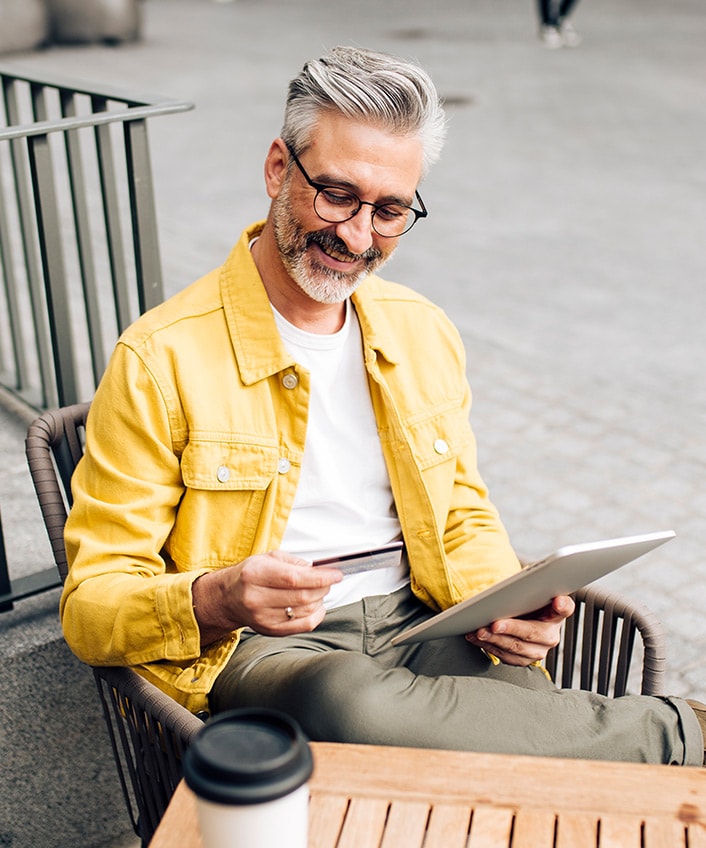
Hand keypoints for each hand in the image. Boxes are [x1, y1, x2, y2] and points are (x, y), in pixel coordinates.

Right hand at [192, 550, 342, 645]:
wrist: (229, 598)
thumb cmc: (251, 575)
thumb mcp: (268, 558)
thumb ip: (295, 563)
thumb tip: (320, 571)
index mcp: (255, 574)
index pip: (294, 579)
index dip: (319, 577)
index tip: (336, 574)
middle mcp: (256, 598)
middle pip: (302, 597)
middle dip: (323, 587)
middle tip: (329, 580)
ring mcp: (263, 618)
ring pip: (305, 611)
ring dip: (320, 600)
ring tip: (318, 590)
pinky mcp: (270, 630)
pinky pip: (303, 626)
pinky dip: (316, 615)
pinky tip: (316, 605)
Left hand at [464, 594, 574, 665]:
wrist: (521, 618)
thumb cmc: (524, 602)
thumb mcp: (527, 592)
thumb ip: (526, 588)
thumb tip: (512, 586)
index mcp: (557, 613)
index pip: (565, 607)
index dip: (562, 605)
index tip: (557, 600)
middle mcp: (551, 635)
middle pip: (533, 633)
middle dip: (511, 629)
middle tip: (495, 624)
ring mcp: (538, 650)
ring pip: (516, 648)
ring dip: (495, 640)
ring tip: (480, 631)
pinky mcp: (523, 660)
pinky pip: (505, 656)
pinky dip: (488, 646)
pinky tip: (476, 638)